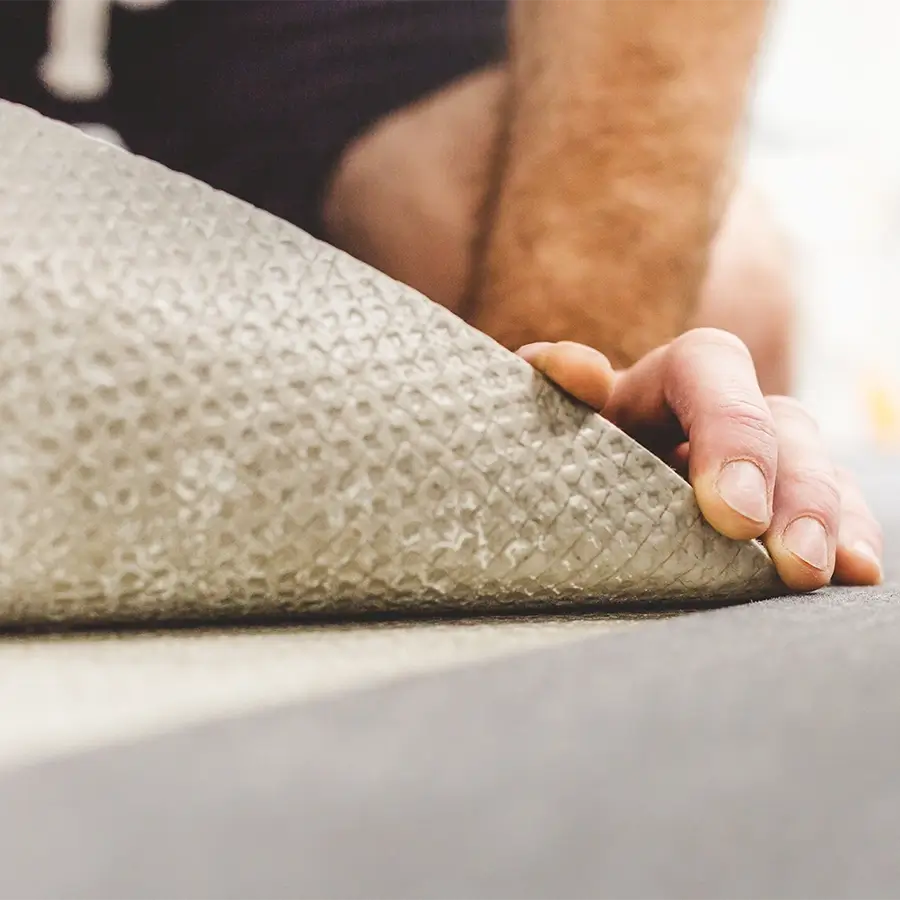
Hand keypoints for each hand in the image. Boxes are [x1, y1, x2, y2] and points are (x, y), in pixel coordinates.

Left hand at [518, 329, 882, 590]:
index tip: (732, 512)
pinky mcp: (782, 508)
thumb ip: (549, 397)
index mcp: (659, 383)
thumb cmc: (555, 463)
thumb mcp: (544, 430)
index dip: (730, 427)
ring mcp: (759, 460)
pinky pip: (835, 511)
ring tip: (819, 573)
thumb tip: (563, 366)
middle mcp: (719, 412)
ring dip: (825, 517)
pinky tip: (857, 573)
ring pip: (815, 466)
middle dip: (793, 491)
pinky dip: (849, 536)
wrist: (569, 507)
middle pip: (779, 421)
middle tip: (790, 561)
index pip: (709, 366)